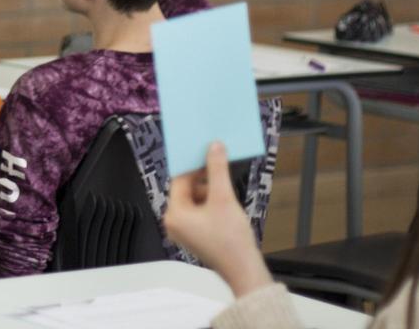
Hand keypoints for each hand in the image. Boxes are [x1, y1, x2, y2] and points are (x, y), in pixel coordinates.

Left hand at [163, 142, 273, 297]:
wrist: (245, 270)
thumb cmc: (231, 239)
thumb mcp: (223, 198)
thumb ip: (217, 170)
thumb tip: (214, 147)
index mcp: (174, 214)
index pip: (180, 180)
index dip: (194, 166)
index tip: (208, 154)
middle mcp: (174, 223)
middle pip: (187, 190)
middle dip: (204, 180)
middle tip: (220, 168)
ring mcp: (184, 231)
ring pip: (195, 201)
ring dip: (210, 192)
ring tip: (227, 192)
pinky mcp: (196, 236)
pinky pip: (200, 212)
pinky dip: (212, 205)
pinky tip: (227, 205)